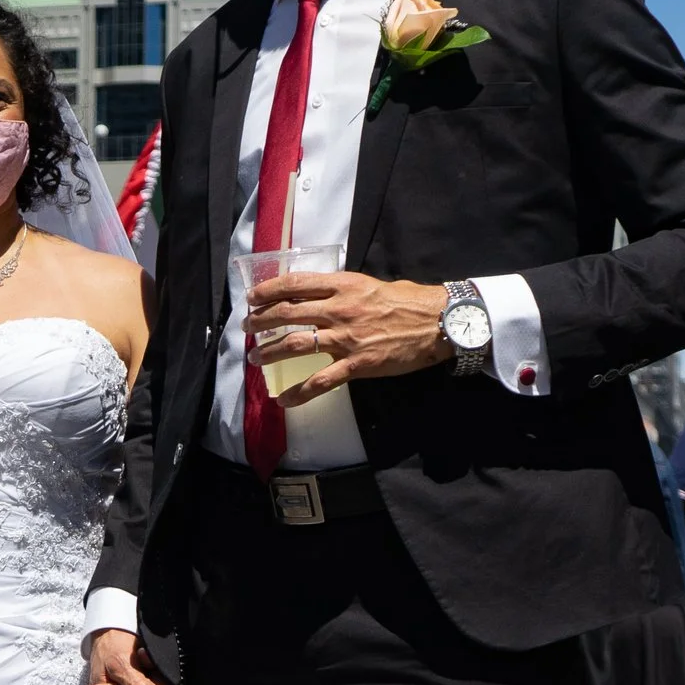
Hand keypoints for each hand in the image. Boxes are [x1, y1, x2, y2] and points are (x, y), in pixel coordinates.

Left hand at [246, 271, 452, 405]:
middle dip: (261, 321)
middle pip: (288, 313)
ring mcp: (346, 338)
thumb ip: (343, 289)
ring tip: (255, 358)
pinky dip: (299, 393)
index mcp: (343, 286)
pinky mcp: (357, 364)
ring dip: (270, 351)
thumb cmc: (408, 301)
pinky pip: (321, 381)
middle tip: (247, 328)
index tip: (252, 298)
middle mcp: (340, 310)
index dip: (268, 291)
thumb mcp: (370, 284)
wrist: (438, 322)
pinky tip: (283, 400)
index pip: (295, 284)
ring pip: (296, 344)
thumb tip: (318, 293)